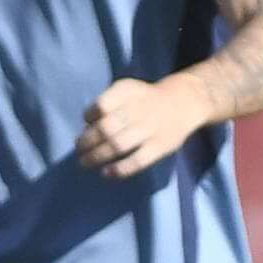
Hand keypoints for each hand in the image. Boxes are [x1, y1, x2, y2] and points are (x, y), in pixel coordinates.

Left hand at [77, 77, 210, 177]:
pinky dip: (118, 169)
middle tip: (78, 148)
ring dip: (96, 156)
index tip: (87, 123)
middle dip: (87, 141)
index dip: (89, 116)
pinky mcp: (160, 147)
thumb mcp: (128, 89)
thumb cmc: (145, 99)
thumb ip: (108, 104)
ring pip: (117, 145)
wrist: (184, 102)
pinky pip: (136, 161)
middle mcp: (140, 109)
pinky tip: (105, 173)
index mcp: (129, 92)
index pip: (102, 105)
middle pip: (106, 128)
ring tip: (84, 162)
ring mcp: (151, 129)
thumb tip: (86, 129)